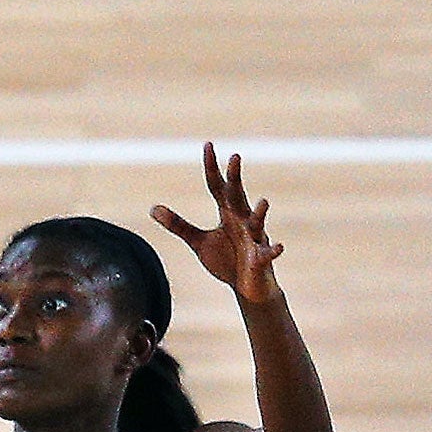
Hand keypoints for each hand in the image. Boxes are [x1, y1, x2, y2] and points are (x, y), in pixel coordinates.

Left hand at [152, 143, 283, 303]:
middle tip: (234, 157)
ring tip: (263, 203)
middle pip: (237, 196)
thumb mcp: (198, 242)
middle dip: (235, 178)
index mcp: (228, 214)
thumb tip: (153, 208)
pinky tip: (278, 247)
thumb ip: (178, 225)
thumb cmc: (226, 259)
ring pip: (257, 223)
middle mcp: (243, 221)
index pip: (217, 186)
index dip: (212, 167)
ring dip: (260, 214)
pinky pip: (268, 254)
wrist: (248, 286)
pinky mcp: (261, 259)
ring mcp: (255, 239)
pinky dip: (273, 251)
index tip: (208, 145)